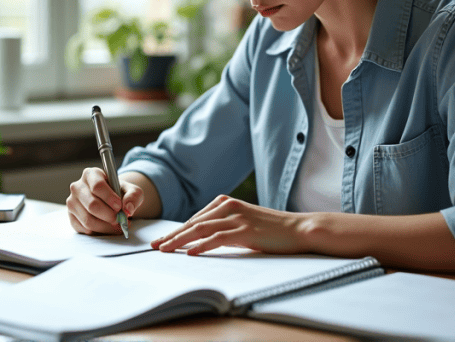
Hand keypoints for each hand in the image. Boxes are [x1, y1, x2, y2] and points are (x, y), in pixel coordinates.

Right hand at [67, 167, 144, 234]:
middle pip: (92, 205)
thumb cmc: (120, 194)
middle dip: (109, 215)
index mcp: (91, 174)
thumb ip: (134, 196)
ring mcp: (72, 203)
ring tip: (118, 225)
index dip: (109, 198)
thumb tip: (127, 208)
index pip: (97, 186)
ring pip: (88, 220)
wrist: (112, 202)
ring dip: (106, 226)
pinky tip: (108, 228)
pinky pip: (85, 229)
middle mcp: (77, 187)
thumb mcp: (132, 191)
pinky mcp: (71, 217)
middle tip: (120, 219)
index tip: (119, 206)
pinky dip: (99, 232)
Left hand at [151, 194, 308, 254]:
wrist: (298, 229)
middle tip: (156, 246)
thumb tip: (203, 240)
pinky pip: (217, 238)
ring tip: (165, 249)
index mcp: (226, 203)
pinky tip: (190, 252)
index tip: (162, 240)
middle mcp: (228, 206)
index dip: (177, 230)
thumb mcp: (244, 224)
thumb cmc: (272, 230)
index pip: (195, 218)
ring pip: (201, 229)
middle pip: (193, 222)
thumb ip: (224, 228)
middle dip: (172, 235)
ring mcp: (237, 217)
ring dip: (180, 240)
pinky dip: (201, 245)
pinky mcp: (245, 230)